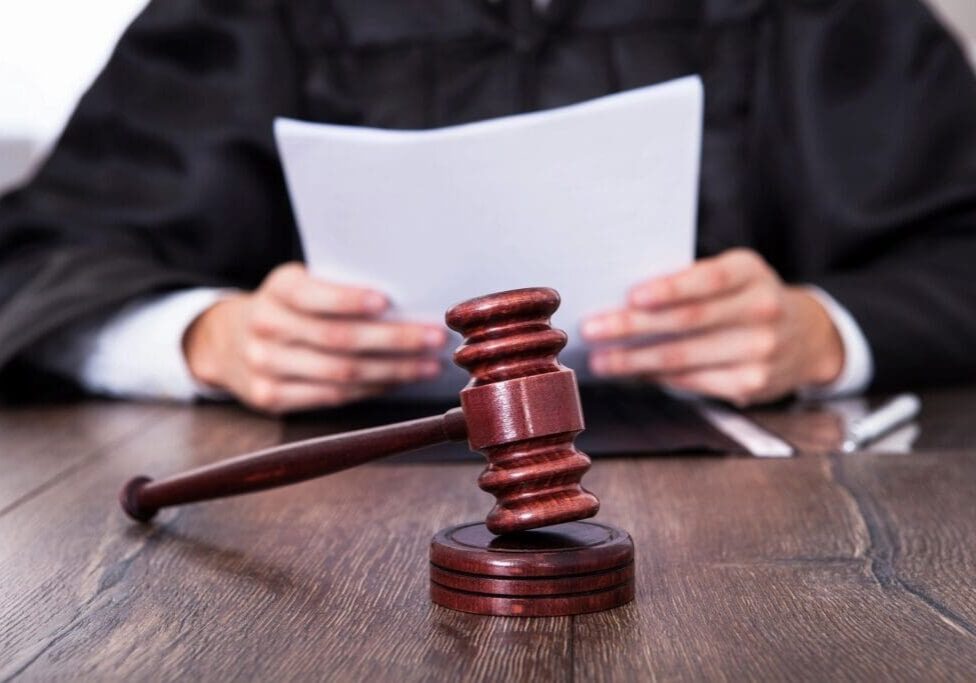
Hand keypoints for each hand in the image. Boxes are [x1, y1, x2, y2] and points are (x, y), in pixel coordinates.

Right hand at [183, 262, 446, 413]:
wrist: (224, 341)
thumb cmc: (286, 307)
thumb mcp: (298, 284)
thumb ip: (337, 289)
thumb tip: (406, 303)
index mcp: (278, 290)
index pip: (313, 295)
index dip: (348, 300)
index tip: (385, 301)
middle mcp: (266, 326)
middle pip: (338, 339)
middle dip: (394, 340)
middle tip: (433, 338)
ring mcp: (265, 366)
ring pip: (340, 373)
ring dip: (393, 370)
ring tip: (428, 365)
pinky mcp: (269, 397)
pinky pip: (332, 396)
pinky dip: (371, 389)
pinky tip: (398, 380)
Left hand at [581, 248, 843, 405]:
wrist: (806, 337)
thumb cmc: (745, 299)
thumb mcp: (732, 276)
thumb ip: (689, 281)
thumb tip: (623, 299)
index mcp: (751, 272)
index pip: (709, 279)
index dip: (670, 288)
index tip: (632, 296)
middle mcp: (761, 310)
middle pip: (687, 321)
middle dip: (632, 327)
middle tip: (592, 329)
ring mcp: (760, 351)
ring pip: (683, 357)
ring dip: (634, 360)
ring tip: (600, 360)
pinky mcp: (751, 384)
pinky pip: (691, 380)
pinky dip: (656, 377)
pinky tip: (631, 373)